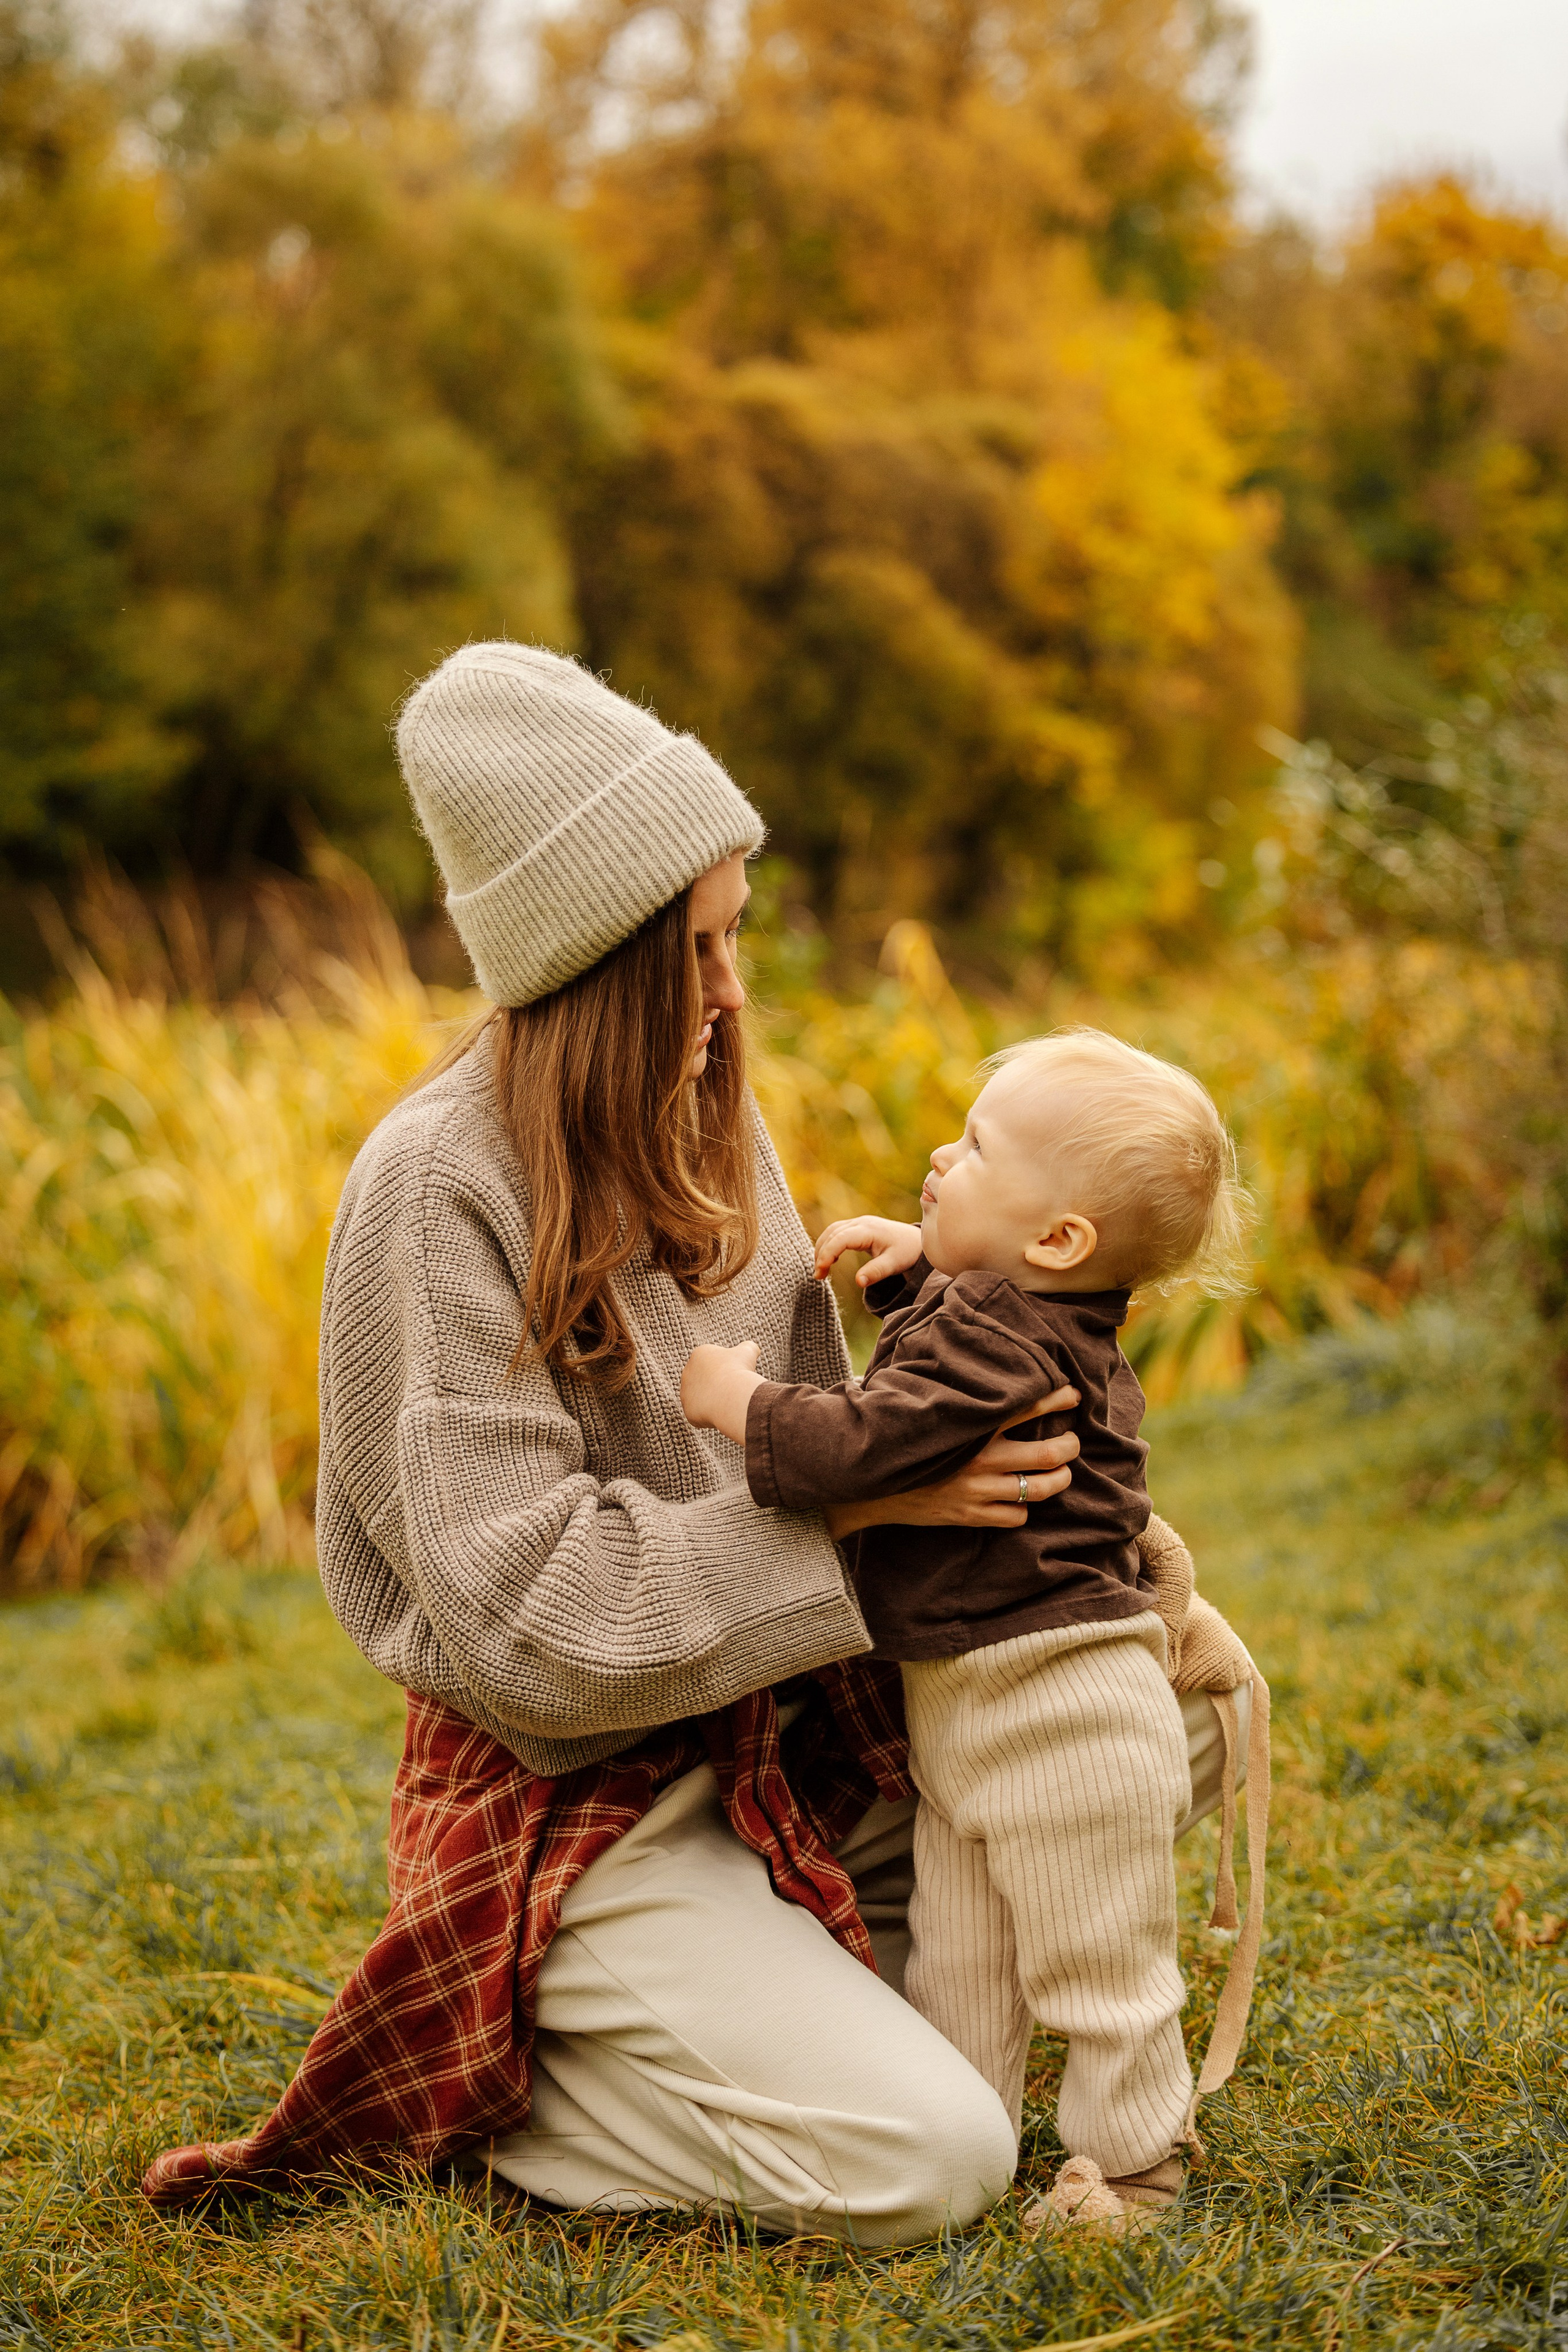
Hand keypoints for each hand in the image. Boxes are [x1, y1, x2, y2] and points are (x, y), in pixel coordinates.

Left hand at [681, 1340, 762, 1442]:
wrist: (731, 1395)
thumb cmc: (739, 1370)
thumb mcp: (748, 1352)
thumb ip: (748, 1347)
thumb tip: (752, 1348)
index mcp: (699, 1354)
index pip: (714, 1362)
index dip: (728, 1368)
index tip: (738, 1374)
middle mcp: (687, 1372)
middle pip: (707, 1380)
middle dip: (719, 1384)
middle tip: (734, 1389)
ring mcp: (685, 1393)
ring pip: (703, 1398)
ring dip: (715, 1400)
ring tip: (729, 1401)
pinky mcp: (688, 1411)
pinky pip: (702, 1414)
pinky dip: (713, 1415)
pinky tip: (723, 1412)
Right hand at [814, 1215, 924, 1289]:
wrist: (916, 1241)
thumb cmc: (906, 1252)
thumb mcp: (893, 1264)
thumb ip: (876, 1272)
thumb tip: (858, 1282)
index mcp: (869, 1230)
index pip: (840, 1239)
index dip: (827, 1254)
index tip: (820, 1272)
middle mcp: (861, 1222)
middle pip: (832, 1233)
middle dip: (821, 1253)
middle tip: (818, 1276)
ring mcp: (859, 1223)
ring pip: (832, 1231)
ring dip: (822, 1248)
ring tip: (821, 1270)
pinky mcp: (858, 1227)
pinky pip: (837, 1232)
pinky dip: (829, 1244)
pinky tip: (830, 1260)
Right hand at [822, 1390, 1080, 1537]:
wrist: (869, 1484)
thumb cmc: (901, 1435)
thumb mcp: (927, 1406)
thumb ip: (953, 1389)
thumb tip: (973, 1359)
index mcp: (972, 1423)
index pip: (1028, 1404)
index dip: (1057, 1398)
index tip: (1072, 1395)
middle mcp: (981, 1457)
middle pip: (1049, 1453)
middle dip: (1069, 1446)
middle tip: (1071, 1441)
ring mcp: (979, 1490)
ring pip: (1040, 1488)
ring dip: (1059, 1480)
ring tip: (1060, 1473)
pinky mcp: (971, 1516)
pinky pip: (1017, 1517)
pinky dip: (1024, 1509)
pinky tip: (1020, 1501)